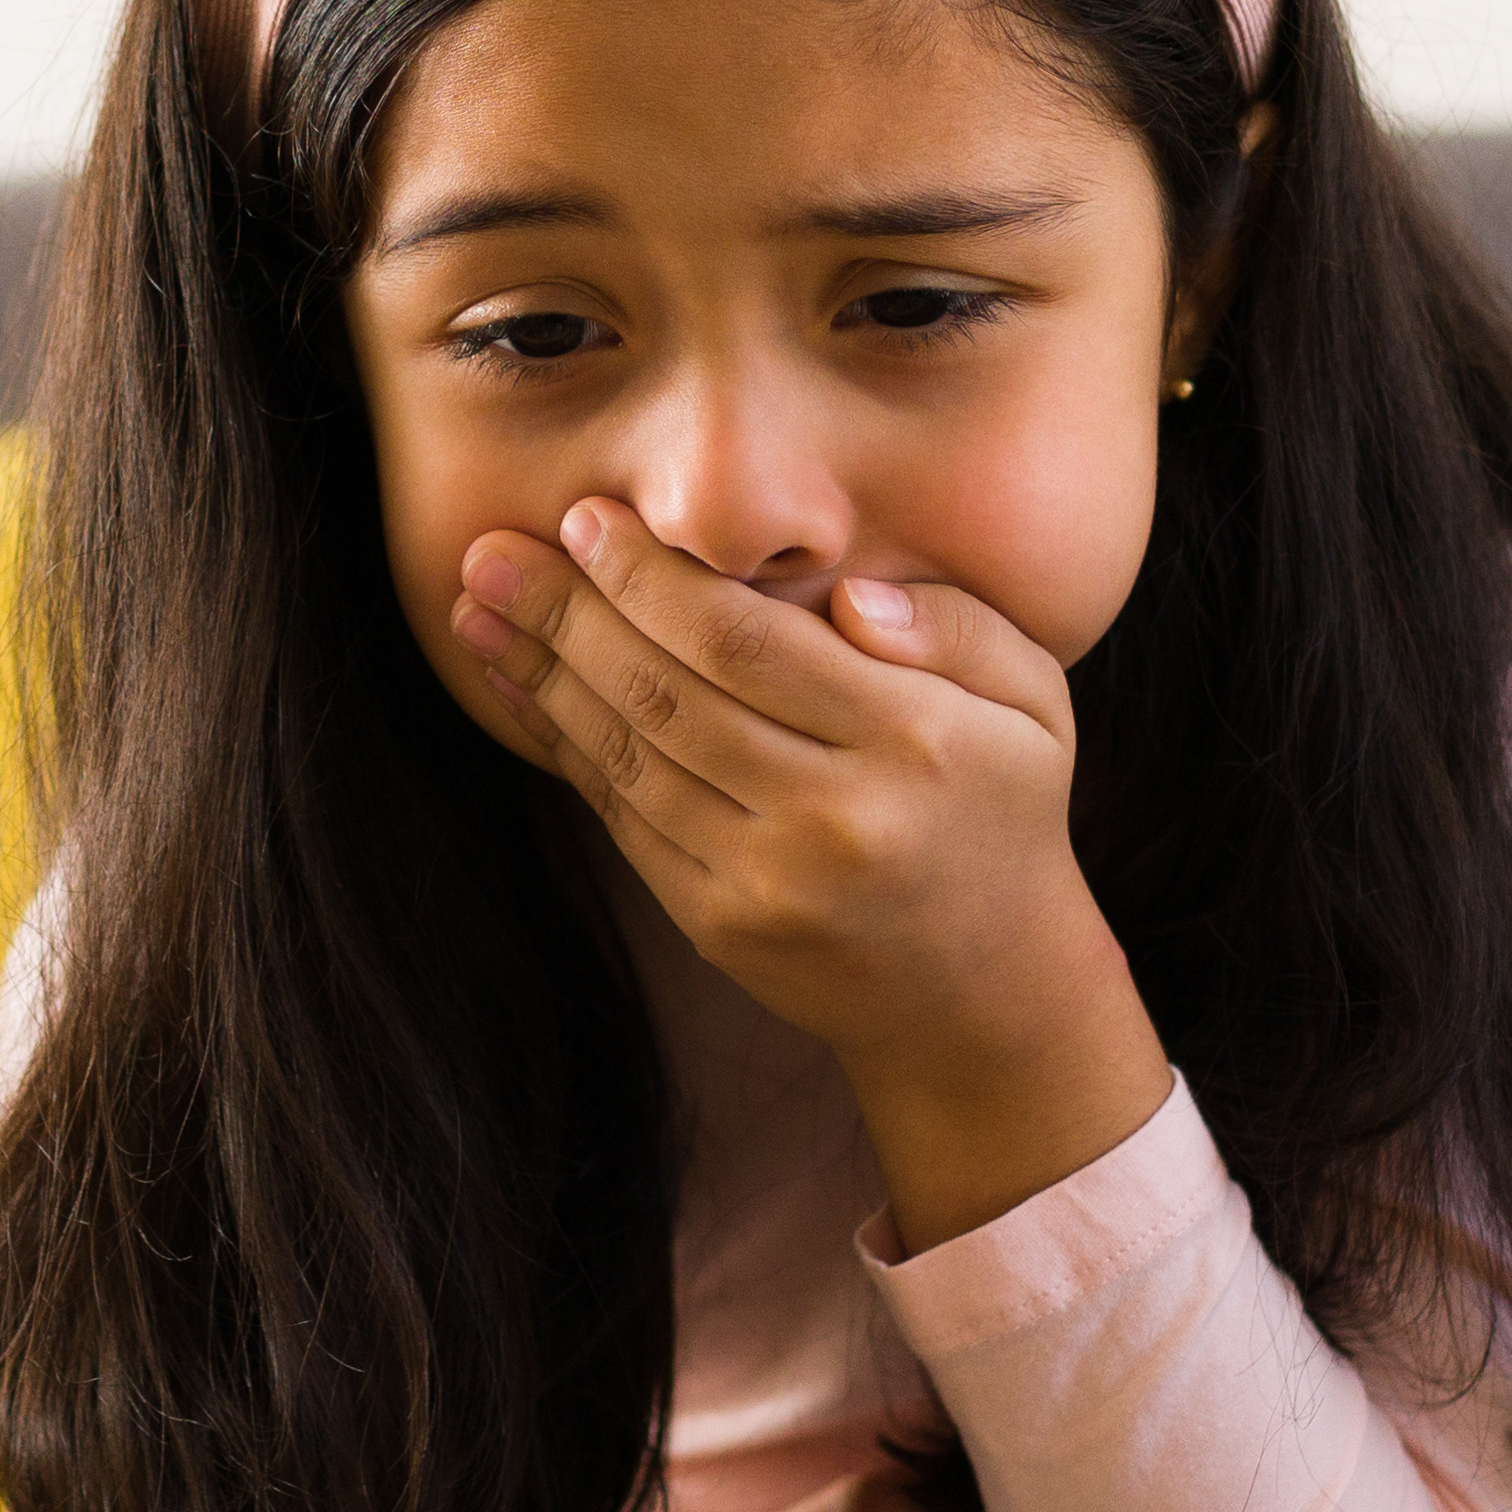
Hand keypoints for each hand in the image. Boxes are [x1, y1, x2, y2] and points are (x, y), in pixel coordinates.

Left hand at [453, 498, 1173, 1246]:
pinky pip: (626, 819)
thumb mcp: (1034, 703)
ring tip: (477, 610)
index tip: (585, 520)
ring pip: (632, 758)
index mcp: (913, 744)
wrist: (982, 992)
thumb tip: (846, 593)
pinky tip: (525, 689)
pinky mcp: (721, 925)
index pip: (748, 643)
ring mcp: (770, 883)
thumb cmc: (1000, 813)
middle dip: (568, 614)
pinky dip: (566, 748)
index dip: (649, 578)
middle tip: (489, 551)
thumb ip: (957, 625)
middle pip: (670, 695)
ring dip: (544, 677)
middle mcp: (836, 819)